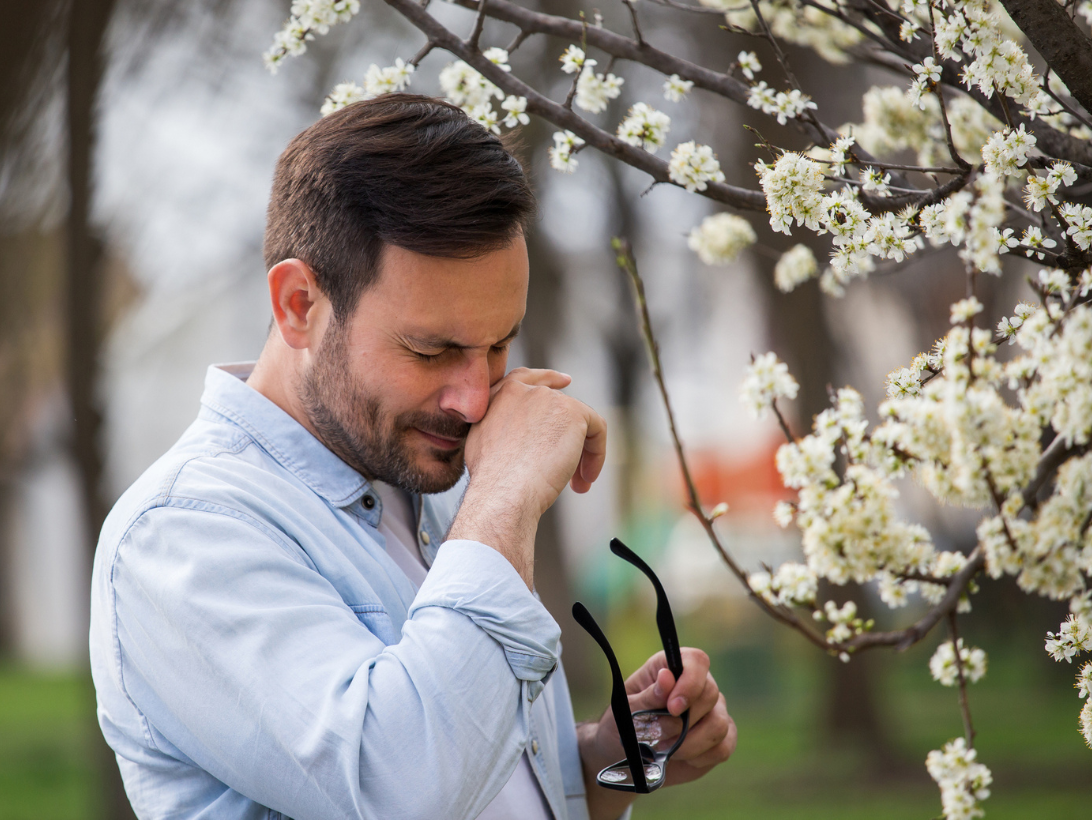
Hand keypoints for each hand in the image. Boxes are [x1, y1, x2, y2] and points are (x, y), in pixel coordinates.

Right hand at [448, 368, 606, 586]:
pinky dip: (597, 455)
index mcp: (501, 396)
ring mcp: (550, 398)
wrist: (502, 492)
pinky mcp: (574, 412)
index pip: (528, 378)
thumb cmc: (491, 482)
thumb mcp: (484, 445)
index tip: (566, 382)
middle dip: (567, 440)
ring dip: (581, 455)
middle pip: (560, 407)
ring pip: (579, 424)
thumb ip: (503, 430)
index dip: (549, 380)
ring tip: (577, 485)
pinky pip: (597, 430)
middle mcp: (525, 390)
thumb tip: (522, 440)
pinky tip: (585, 481)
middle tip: (571, 473)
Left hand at [577, 648, 735, 819]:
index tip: (672, 707)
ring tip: (666, 750)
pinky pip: (723, 747)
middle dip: (685, 721)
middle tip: (660, 736)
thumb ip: (648, 696)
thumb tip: (667, 677)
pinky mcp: (721, 737)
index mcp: (673, 668)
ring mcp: (713, 711)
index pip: (696, 661)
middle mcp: (698, 685)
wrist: (627, 757)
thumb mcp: (627, 710)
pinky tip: (682, 757)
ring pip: (718, 724)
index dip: (690, 682)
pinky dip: (700, 757)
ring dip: (690, 743)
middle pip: (710, 693)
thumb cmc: (624, 724)